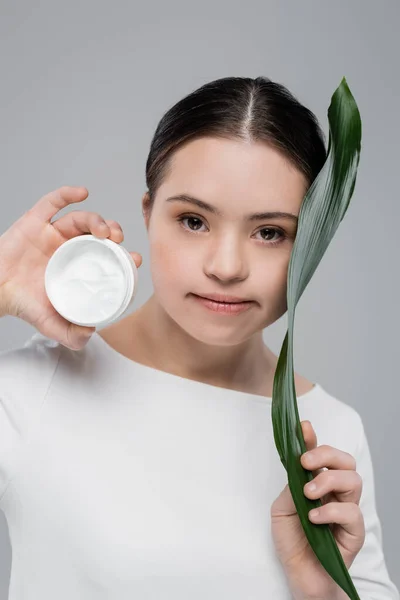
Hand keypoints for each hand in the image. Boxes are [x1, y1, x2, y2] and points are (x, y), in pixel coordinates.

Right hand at [0, 186, 142, 349]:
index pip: (106, 256)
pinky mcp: (34, 222)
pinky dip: (66, 194)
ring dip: (96, 219)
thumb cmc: (23, 304)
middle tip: (120, 240)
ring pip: (79, 219)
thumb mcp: (52, 324)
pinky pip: (51, 203)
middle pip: (97, 234)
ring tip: (104, 230)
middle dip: (113, 233)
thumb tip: (90, 334)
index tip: (135, 259)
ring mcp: (52, 234)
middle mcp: (68, 248)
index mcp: (77, 267)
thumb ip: (71, 334)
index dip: (123, 255)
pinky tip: (82, 193)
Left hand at [270, 420, 365, 598]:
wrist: (300, 575)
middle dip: (326, 454)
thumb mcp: (281, 509)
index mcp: (316, 483)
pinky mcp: (354, 531)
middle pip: (345, 461)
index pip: (320, 455)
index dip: (313, 439)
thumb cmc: (292, 542)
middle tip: (306, 462)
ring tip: (309, 494)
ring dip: (329, 480)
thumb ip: (291, 486)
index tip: (303, 427)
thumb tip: (299, 465)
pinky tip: (314, 518)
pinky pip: (352, 512)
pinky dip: (331, 510)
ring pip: (353, 480)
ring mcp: (347, 510)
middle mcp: (335, 492)